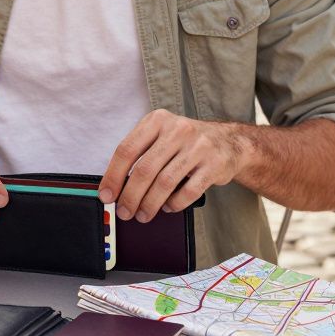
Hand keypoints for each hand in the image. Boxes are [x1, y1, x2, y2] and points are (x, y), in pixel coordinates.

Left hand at [98, 110, 248, 222]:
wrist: (229, 141)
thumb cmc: (185, 143)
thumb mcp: (161, 136)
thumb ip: (139, 154)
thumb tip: (114, 188)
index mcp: (157, 121)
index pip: (127, 150)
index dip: (113, 176)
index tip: (106, 195)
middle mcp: (178, 130)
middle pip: (144, 170)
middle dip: (130, 196)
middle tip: (124, 212)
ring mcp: (198, 147)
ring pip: (165, 183)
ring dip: (150, 204)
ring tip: (143, 215)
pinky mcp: (214, 165)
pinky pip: (188, 191)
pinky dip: (174, 204)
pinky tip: (168, 207)